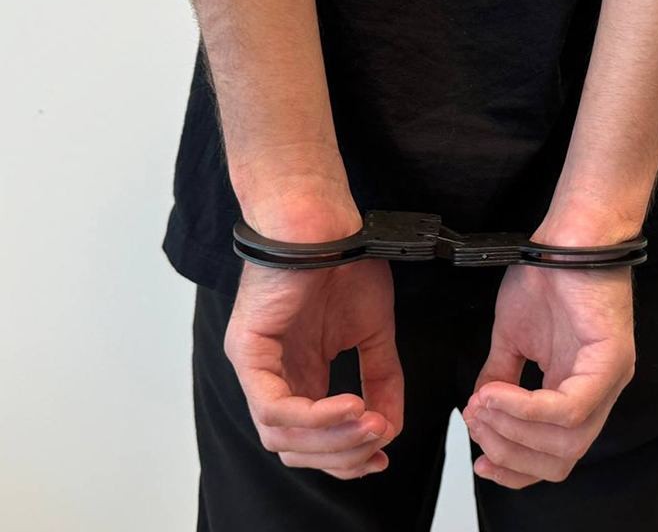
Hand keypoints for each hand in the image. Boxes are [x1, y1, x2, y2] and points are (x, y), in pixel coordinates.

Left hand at [223, 201, 403, 479]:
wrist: (324, 220)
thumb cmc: (343, 262)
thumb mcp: (374, 333)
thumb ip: (382, 379)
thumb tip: (390, 426)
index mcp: (299, 374)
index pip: (312, 439)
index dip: (346, 456)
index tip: (382, 454)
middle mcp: (273, 377)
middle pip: (294, 448)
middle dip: (341, 456)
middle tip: (378, 442)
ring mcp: (256, 366)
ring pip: (280, 437)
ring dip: (331, 441)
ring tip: (370, 423)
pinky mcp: (248, 350)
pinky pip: (274, 406)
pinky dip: (315, 416)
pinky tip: (351, 406)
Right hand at [463, 239, 635, 487]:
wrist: (566, 236)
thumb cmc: (546, 277)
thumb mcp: (512, 338)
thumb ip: (500, 376)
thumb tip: (479, 410)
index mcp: (577, 392)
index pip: (555, 456)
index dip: (515, 468)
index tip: (479, 462)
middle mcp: (598, 394)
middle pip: (561, 460)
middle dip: (508, 451)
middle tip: (475, 422)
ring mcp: (609, 380)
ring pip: (567, 442)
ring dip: (513, 430)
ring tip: (481, 403)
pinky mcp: (612, 361)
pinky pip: (572, 408)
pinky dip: (528, 409)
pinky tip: (497, 392)